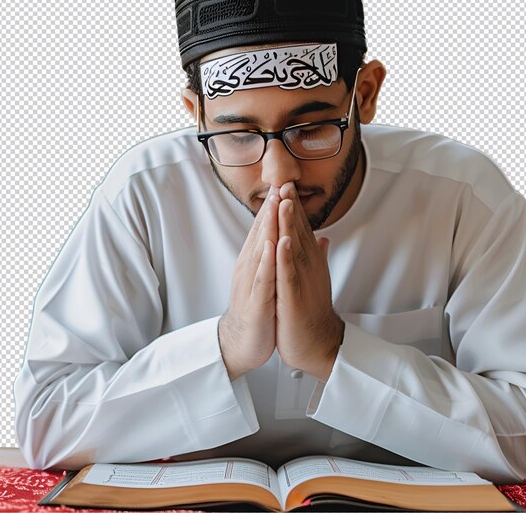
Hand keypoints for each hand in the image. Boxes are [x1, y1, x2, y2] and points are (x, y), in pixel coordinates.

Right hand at [218, 185, 280, 379]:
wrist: (242, 342)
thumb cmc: (258, 309)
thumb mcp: (268, 278)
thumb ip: (274, 256)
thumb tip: (282, 237)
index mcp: (256, 261)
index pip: (264, 229)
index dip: (274, 206)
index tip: (283, 184)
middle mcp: (250, 267)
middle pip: (260, 233)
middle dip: (270, 208)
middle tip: (279, 184)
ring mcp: (252, 283)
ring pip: (260, 250)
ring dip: (267, 227)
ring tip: (275, 205)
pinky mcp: (256, 301)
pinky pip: (262, 279)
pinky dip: (267, 261)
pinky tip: (272, 247)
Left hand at [275, 182, 344, 381]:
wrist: (316, 342)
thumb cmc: (312, 309)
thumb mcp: (314, 277)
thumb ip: (318, 254)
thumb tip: (322, 238)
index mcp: (308, 261)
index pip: (300, 228)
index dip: (293, 206)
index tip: (286, 185)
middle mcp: (307, 266)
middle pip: (298, 231)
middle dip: (291, 206)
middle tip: (285, 182)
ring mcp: (301, 280)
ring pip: (294, 246)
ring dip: (290, 224)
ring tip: (286, 201)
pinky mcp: (293, 297)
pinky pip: (289, 274)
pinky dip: (286, 257)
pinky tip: (283, 240)